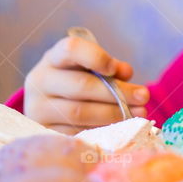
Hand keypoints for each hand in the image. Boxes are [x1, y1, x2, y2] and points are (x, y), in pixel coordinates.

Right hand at [24, 35, 148, 133]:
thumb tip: (126, 73)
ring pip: (79, 112)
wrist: (47, 106)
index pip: (71, 49)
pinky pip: (77, 132)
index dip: (96, 57)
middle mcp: (40, 81)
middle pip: (81, 85)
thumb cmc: (76, 81)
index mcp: (53, 58)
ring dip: (113, 114)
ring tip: (138, 113)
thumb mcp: (89, 68)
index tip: (115, 68)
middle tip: (144, 97)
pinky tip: (120, 127)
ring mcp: (38, 108)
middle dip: (117, 92)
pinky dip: (101, 129)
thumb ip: (109, 67)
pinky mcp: (45, 131)